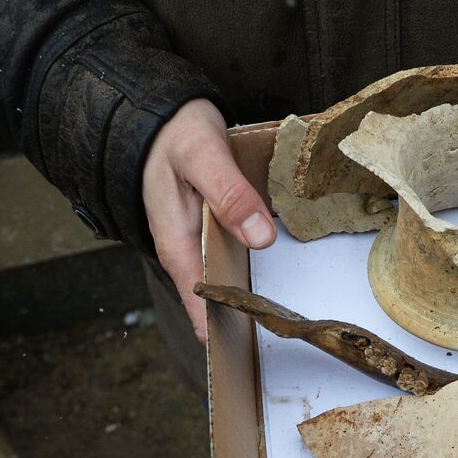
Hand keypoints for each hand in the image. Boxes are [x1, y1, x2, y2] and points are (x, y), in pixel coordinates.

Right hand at [142, 98, 276, 340]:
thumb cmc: (175, 135)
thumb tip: (261, 238)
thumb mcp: (201, 155)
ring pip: (229, 286)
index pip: (201, 312)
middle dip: (251, 322)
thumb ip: (229, 194)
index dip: (229, 333)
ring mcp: (200, 247)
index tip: (265, 340)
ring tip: (298, 311)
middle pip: (219, 307)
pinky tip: (285, 271)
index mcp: (178, 248)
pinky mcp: (213, 234)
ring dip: (257, 297)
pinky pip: (235, 262)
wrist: (160, 117)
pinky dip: (257, 270)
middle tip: (296, 331)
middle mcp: (187, 256)